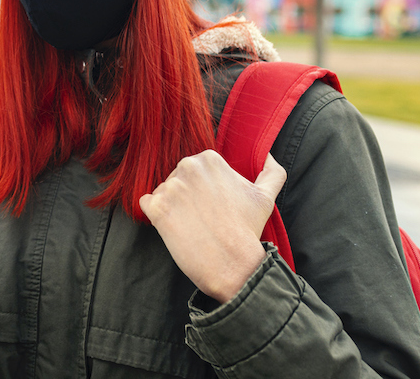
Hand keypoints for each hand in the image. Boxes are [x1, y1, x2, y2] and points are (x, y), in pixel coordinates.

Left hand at [139, 150, 285, 303]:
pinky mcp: (156, 208)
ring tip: (192, 224)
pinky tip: (175, 227)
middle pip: (177, 178)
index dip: (203, 189)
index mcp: (209, 159)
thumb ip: (272, 171)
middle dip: (186, 196)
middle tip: (203, 217)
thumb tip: (268, 155)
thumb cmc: (247, 230)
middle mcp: (187, 167)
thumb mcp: (265, 196)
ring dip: (173, 207)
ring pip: (163, 192)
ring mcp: (170, 188)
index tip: (213, 205)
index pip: (195, 169)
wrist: (232, 264)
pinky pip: (147, 205)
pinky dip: (157, 216)